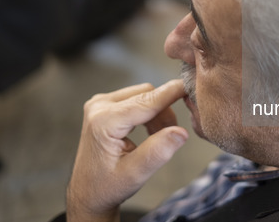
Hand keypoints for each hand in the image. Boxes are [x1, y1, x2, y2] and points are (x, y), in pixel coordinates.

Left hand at [66, 79, 188, 221]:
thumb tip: (181, 132)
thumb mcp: (136, 174)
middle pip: (146, 94)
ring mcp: (100, 104)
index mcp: (104, 122)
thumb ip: (158, 151)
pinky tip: (150, 132)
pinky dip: (148, 112)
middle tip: (171, 135)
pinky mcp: (104, 105)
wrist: (88, 193)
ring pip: (143, 94)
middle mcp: (99, 106)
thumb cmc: (108, 187)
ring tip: (159, 137)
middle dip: (164, 111)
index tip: (191, 86)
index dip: (171, 92)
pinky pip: (135, 98)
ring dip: (157, 112)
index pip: (146, 101)